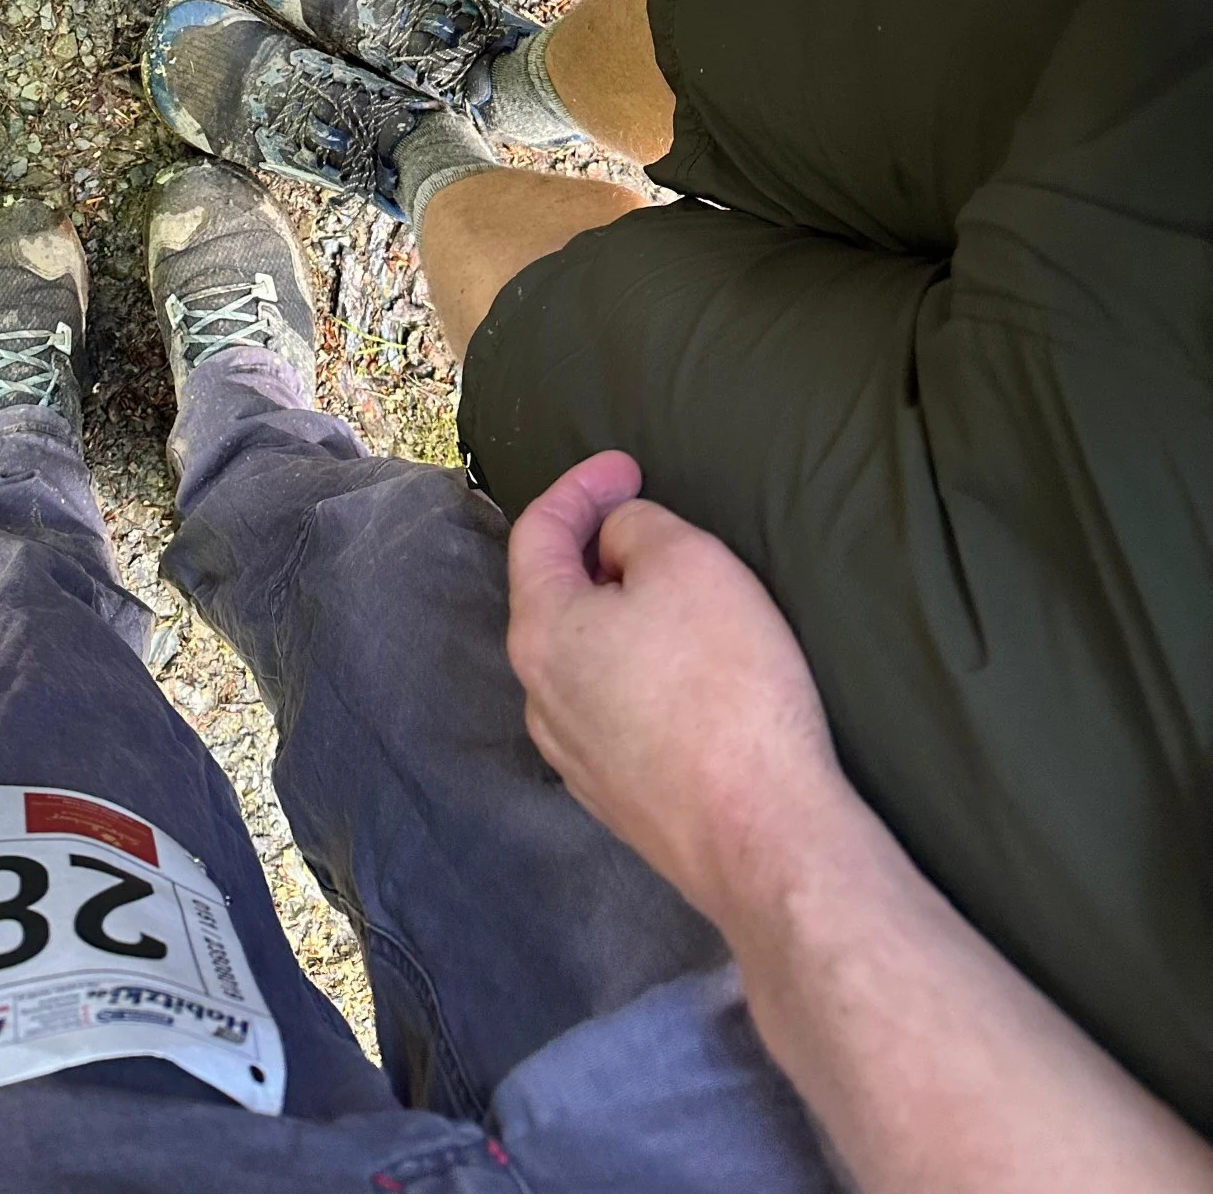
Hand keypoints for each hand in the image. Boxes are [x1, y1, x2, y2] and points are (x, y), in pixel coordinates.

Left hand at [506, 452, 851, 924]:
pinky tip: (681, 672)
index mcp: (540, 632)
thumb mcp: (689, 564)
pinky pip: (613, 711)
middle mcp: (538, 696)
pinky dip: (634, 671)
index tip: (627, 465)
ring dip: (614, 614)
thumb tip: (619, 540)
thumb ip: (640, 529)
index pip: (539, 533)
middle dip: (595, 551)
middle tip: (644, 520)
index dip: (581, 487)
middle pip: (554, 599)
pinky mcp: (617, 801)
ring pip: (582, 660)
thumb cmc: (724, 684)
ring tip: (666, 593)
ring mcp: (574, 758)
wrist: (762, 835)